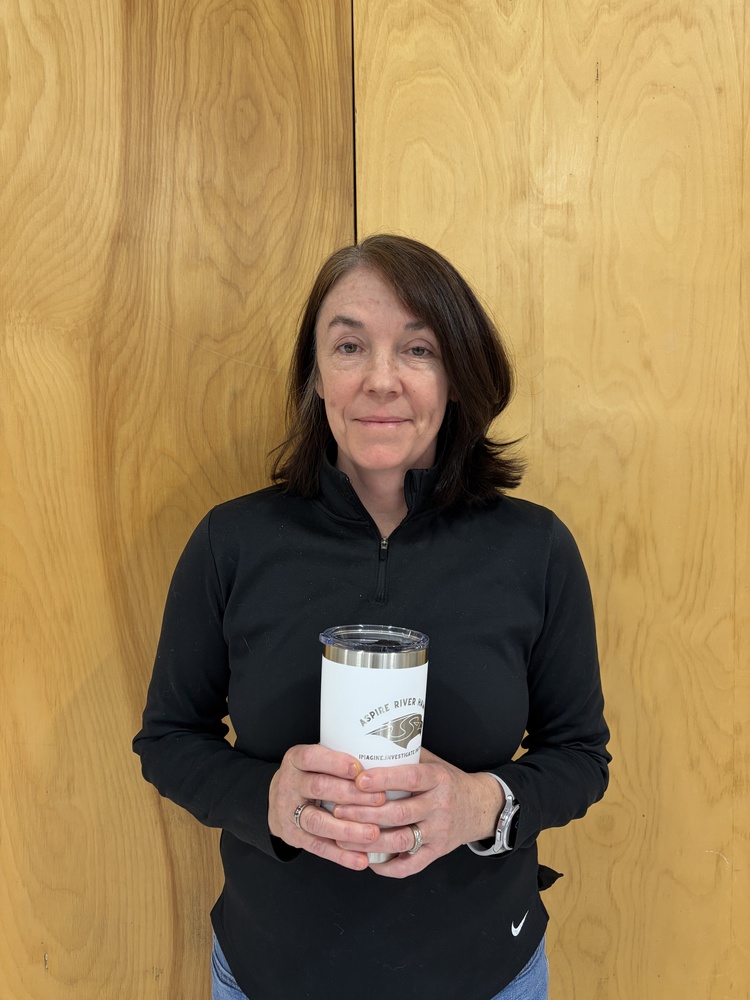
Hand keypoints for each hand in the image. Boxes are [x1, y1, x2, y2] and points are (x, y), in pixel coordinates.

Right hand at [268, 744, 386, 870]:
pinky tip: (361, 859)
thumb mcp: (315, 761)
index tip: (360, 770)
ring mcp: (289, 812)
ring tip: (373, 833)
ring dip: (347, 829)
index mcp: (295, 760)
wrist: (274, 801)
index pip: (312, 757)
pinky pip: (318, 847)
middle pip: (319, 788)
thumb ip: (339, 762)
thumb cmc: (308, 776)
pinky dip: (341, 855)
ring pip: (317, 822)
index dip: (335, 763)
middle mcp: (290, 784)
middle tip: (380, 799)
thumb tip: (380, 764)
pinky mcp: (294, 837)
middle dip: (350, 794)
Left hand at [331, 747, 504, 877]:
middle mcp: (440, 806)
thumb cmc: (447, 781)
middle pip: (399, 813)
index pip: (410, 778)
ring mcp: (438, 832)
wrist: (479, 807)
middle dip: (365, 813)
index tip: (359, 779)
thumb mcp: (432, 762)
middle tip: (338, 810)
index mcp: (438, 779)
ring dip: (369, 842)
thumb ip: (405, 756)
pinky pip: (410, 866)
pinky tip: (366, 860)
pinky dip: (387, 867)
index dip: (384, 780)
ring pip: (401, 841)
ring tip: (343, 837)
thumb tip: (366, 742)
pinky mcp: (436, 853)